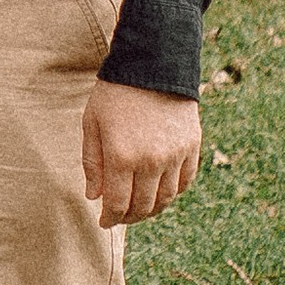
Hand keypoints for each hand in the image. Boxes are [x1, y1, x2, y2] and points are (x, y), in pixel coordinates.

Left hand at [80, 78, 199, 226]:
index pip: (117, 204)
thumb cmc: (116, 93)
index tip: (104, 222)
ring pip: (166, 198)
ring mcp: (175, 155)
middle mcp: (151, 161)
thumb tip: (94, 197)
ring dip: (152, 209)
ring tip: (140, 207)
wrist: (154, 62)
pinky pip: (185, 181)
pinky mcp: (191, 146)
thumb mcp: (93, 123)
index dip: (110, 218)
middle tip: (120, 217)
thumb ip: (92, 163)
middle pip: (143, 206)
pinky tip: (161, 191)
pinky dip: (173, 192)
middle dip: (129, 217)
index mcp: (122, 156)